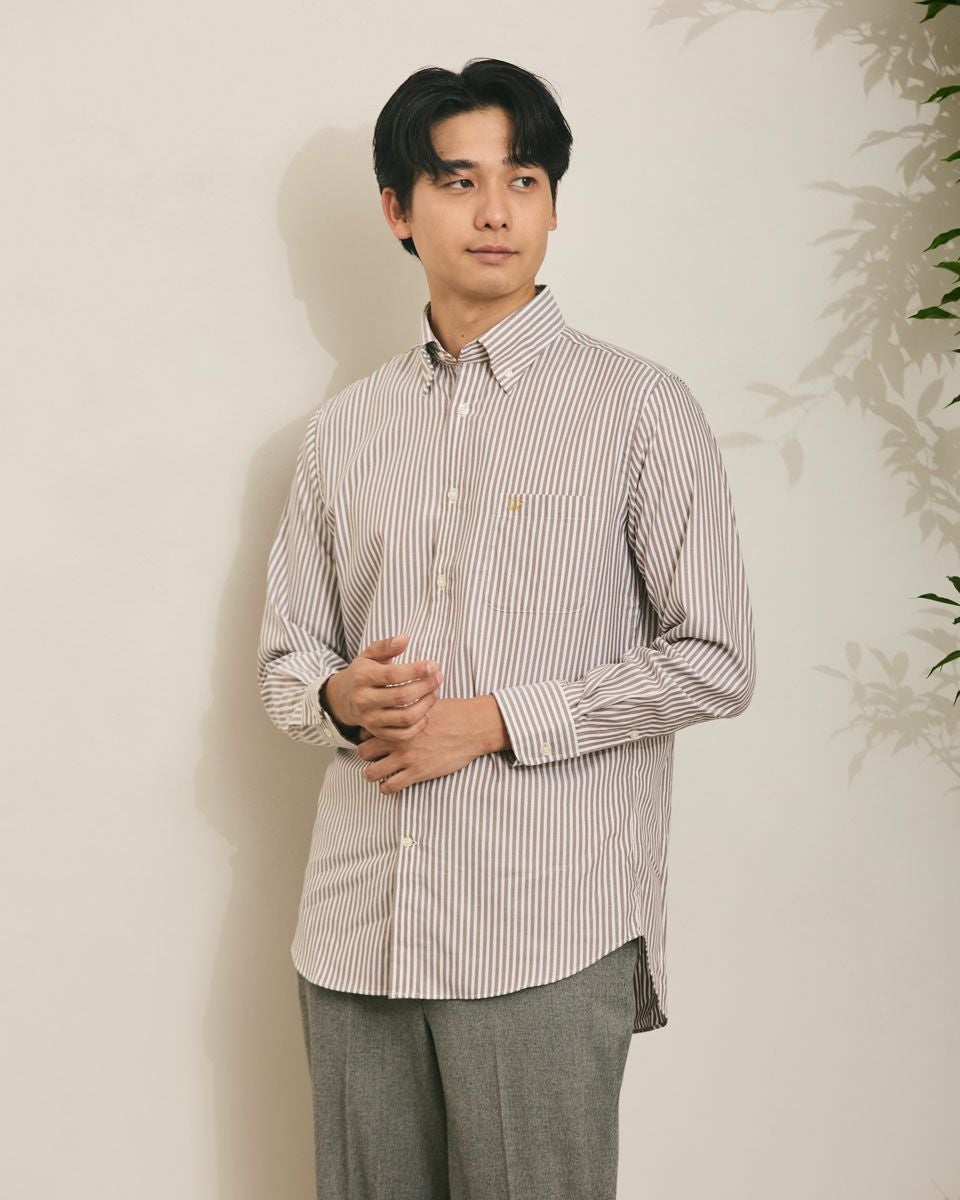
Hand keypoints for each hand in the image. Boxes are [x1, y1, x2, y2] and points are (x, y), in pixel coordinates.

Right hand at [326, 633, 441, 744]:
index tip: (433, 665)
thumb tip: (404, 639)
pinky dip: (419, 725)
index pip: (393, 675)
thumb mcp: (369, 655)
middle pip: (402, 697)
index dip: (416, 671)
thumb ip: (386, 646)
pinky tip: (425, 712)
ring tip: (434, 692)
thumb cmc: (362, 672)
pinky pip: (403, 735)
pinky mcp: (377, 732)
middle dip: (425, 686)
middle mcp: (364, 700)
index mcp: (361, 678)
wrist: (343, 698)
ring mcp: (370, 719)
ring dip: (426, 705)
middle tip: (438, 677)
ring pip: (405, 717)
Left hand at [356, 698, 484, 793]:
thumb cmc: (453, 712)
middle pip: (363, 752)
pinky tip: (392, 783)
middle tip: (375, 757)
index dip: (367, 736)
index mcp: (398, 720)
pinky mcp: (418, 772)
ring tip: (380, 773)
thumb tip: (402, 699)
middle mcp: (397, 739)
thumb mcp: (426, 702)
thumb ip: (409, 705)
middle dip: (366, 756)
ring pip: (371, 773)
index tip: (374, 739)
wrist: (472, 727)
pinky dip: (387, 788)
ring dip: (373, 774)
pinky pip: (390, 787)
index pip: (366, 730)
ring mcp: (406, 757)